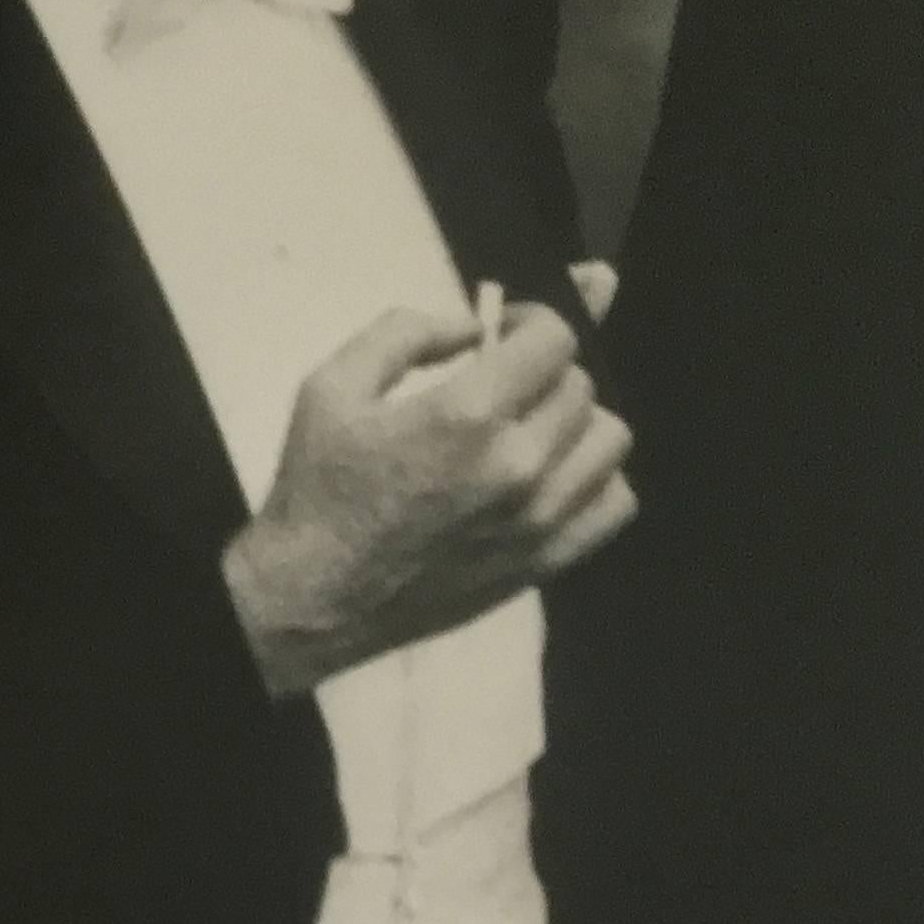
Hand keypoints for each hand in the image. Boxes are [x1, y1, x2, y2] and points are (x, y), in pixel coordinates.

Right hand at [222, 302, 636, 697]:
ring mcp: (538, 521)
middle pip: (580, 385)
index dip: (529, 321)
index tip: (501, 335)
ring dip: (575, 422)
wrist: (308, 602)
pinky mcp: (543, 563)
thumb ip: (406, 332)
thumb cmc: (314, 492)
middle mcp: (516, 465)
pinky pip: (615, 504)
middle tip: (501, 387)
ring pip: (609, 438)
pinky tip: (552, 478)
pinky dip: (594, 480)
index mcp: (465, 415)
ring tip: (531, 431)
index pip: (554, 337)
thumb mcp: (330, 387)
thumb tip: (475, 323)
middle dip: (542, 372)